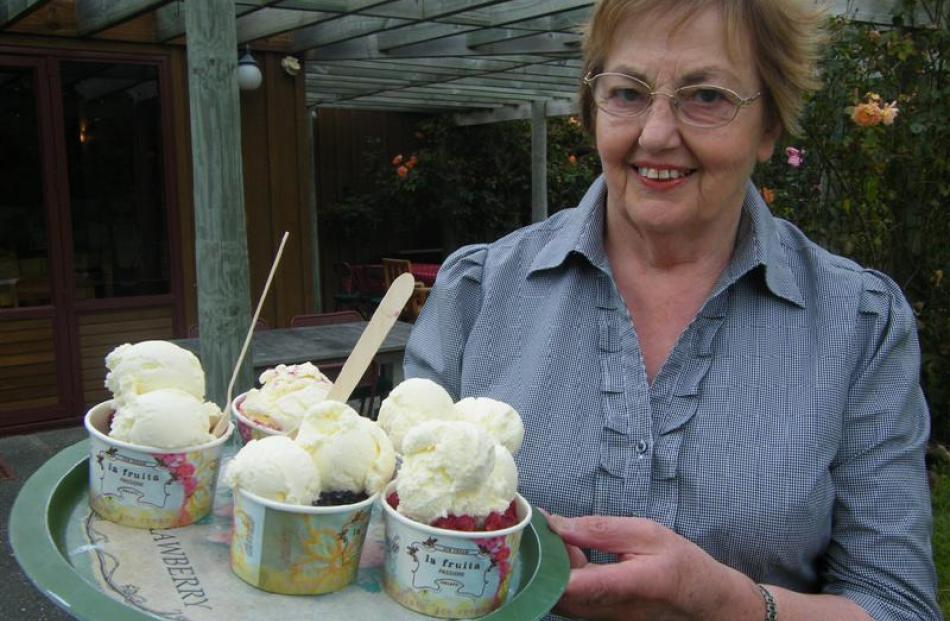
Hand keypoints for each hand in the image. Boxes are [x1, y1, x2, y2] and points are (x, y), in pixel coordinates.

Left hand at [544, 513, 761, 620]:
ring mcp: (603, 620)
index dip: (544, 564)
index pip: (573, 586)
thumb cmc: (679, 563)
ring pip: (559, 599)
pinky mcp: (599, 620)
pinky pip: (569, 602)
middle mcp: (611, 611)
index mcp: (628, 585)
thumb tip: (556, 524)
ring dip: (550, 569)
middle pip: (556, 594)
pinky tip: (570, 555)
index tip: (533, 535)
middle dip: (542, 561)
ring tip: (560, 538)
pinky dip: (561, 577)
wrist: (703, 600)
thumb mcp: (645, 533)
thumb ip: (598, 530)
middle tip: (544, 528)